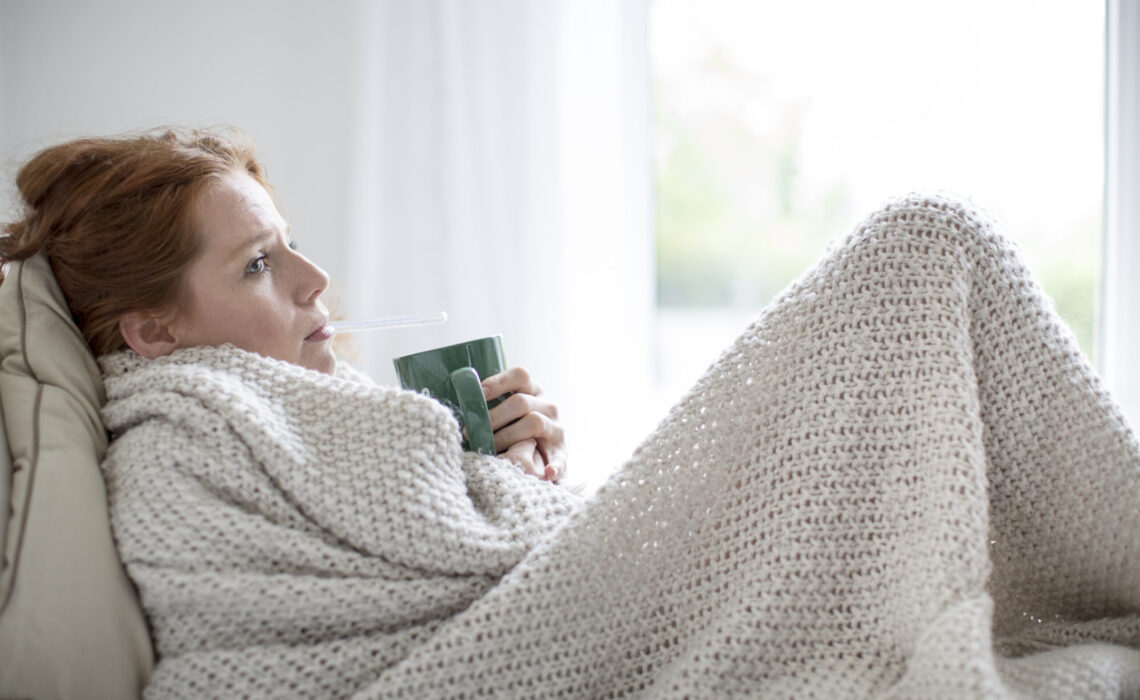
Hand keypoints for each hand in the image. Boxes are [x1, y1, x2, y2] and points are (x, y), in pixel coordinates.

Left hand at [481, 367, 566, 481]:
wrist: (542, 456)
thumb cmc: (515, 430)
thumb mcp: (509, 411)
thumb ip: (492, 405)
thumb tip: (465, 401)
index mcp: (533, 391)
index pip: (520, 375)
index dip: (499, 381)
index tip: (480, 392)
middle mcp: (547, 406)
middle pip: (521, 402)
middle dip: (494, 417)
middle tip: (472, 432)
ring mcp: (556, 428)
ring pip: (534, 422)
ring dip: (507, 436)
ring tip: (489, 449)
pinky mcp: (561, 452)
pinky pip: (559, 458)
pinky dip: (554, 465)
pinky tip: (547, 473)